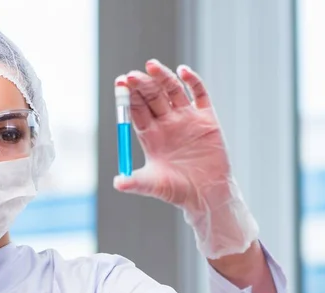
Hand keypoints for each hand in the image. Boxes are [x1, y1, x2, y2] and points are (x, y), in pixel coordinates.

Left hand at [113, 59, 257, 259]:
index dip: (128, 97)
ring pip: (172, 91)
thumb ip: (135, 182)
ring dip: (162, 77)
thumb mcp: (153, 185)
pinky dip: (193, 81)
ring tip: (151, 65)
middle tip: (132, 75)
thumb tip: (117, 183)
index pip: (136, 110)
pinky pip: (199, 95)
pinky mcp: (206, 119)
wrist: (206, 195)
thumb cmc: (177, 191)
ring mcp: (186, 119)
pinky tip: (183, 71)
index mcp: (150, 135)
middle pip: (151, 97)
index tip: (120, 84)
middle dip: (142, 85)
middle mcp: (166, 123)